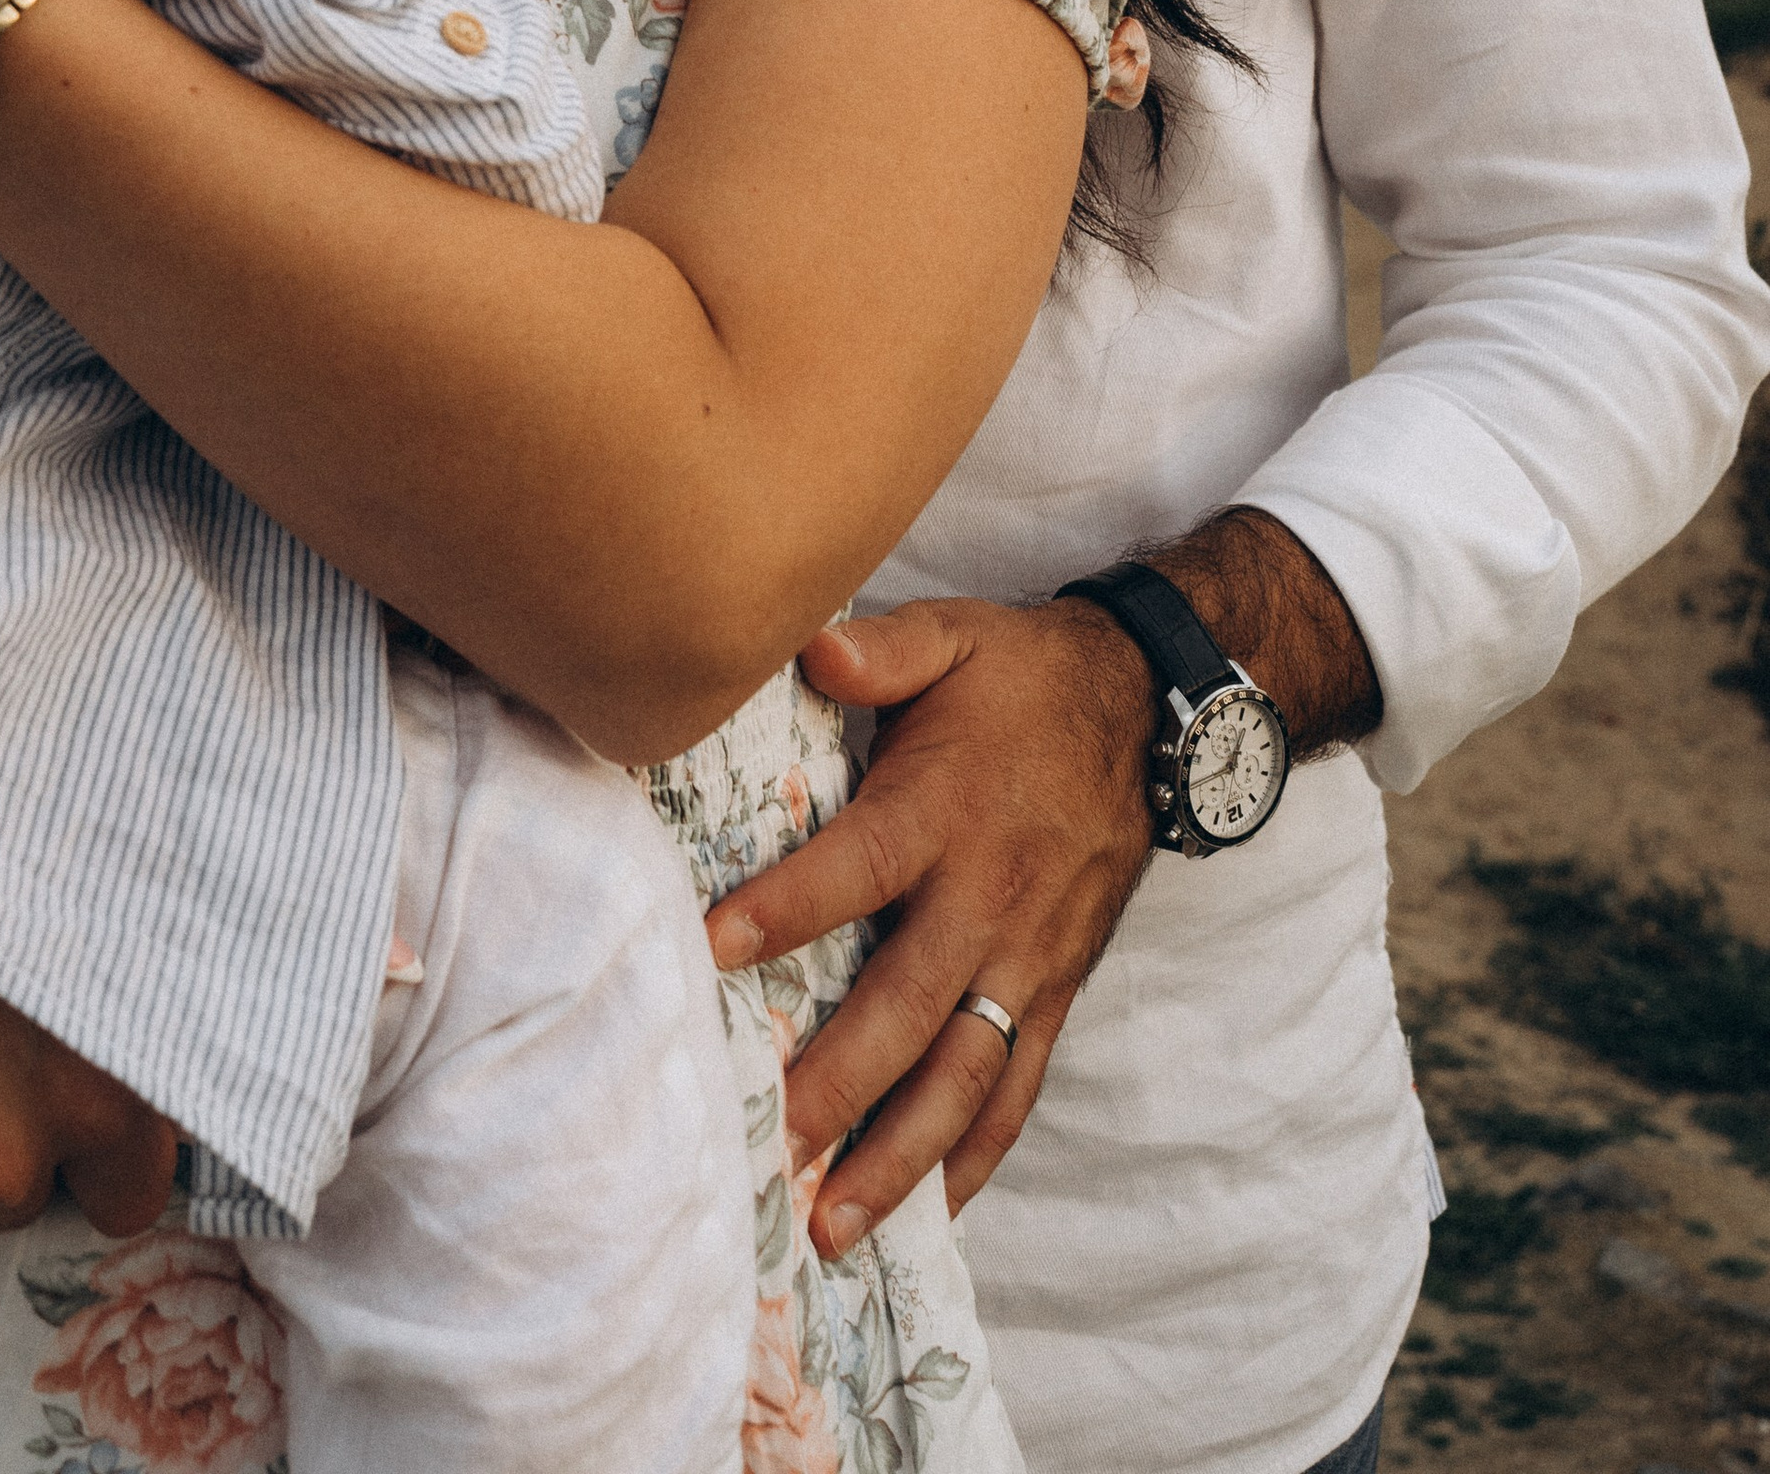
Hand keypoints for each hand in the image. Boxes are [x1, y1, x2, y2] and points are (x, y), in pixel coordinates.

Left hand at [705, 596, 1155, 1243]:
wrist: (1148, 713)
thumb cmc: (1024, 677)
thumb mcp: (953, 637)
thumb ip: (881, 649)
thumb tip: (809, 645)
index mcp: (944, 812)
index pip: (855, 870)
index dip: (785, 908)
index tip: (712, 949)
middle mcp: (985, 901)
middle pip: (906, 1008)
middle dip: (839, 1085)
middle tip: (772, 1146)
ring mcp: (1025, 960)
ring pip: (962, 1077)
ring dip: (899, 1156)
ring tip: (832, 1222)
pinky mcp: (1053, 991)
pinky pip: (1016, 1087)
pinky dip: (977, 1155)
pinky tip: (932, 1211)